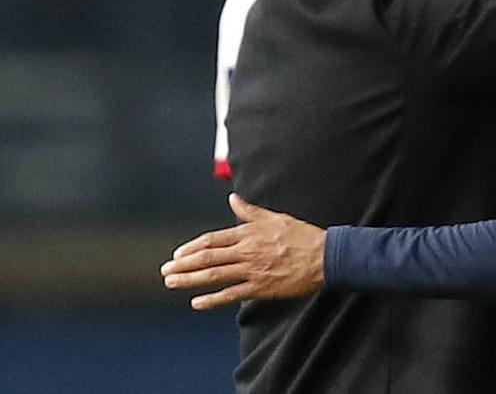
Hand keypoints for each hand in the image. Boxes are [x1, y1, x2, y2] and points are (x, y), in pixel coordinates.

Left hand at [160, 193, 325, 309]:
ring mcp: (252, 270)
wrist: (324, 256)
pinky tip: (197, 303)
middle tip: (165, 272)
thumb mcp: (274, 217)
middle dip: (182, 265)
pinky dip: (212, 299)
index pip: (212, 240)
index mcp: (248, 233)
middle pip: (207, 258)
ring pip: (214, 275)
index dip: (191, 248)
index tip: (177, 256)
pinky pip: (230, 294)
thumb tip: (232, 198)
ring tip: (172, 283)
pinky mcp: (260, 287)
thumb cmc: (301, 235)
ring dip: (189, 280)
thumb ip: (250, 211)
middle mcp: (246, 251)